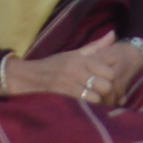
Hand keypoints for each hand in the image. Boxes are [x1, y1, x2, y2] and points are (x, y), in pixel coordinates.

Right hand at [0, 34, 142, 106]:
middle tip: (109, 97)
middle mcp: (77, 70)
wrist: (28, 76)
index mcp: (82, 59)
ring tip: (101, 103)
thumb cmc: (54, 64)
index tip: (112, 85)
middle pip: (106, 85)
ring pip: (96, 97)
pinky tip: (89, 108)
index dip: (114, 80)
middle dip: (109, 93)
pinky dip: (89, 107)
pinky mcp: (63, 96)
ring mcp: (70, 84)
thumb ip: (95, 46)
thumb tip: (114, 34)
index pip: (109, 71)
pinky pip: (84, 104)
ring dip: (100, 102)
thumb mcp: (74, 53)